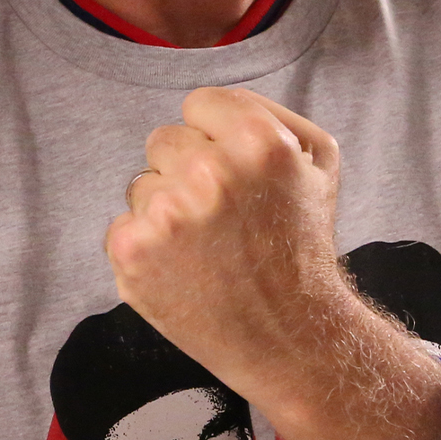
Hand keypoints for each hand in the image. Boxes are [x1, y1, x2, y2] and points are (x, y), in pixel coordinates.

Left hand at [106, 87, 357, 392]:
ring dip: (167, 210)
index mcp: (258, 140)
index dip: (215, 135)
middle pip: (164, 140)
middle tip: (224, 216)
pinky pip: (122, 223)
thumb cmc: (301, 244)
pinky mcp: (132, 251)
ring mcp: (166, 212)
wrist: (289, 336)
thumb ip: (268, 112)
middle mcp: (208, 171)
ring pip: (142, 184)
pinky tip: (182, 268)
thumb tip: (211, 104)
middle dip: (188, 170)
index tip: (234, 170)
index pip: (199, 103)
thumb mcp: (318, 161)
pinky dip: (146, 245)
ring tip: (208, 247)